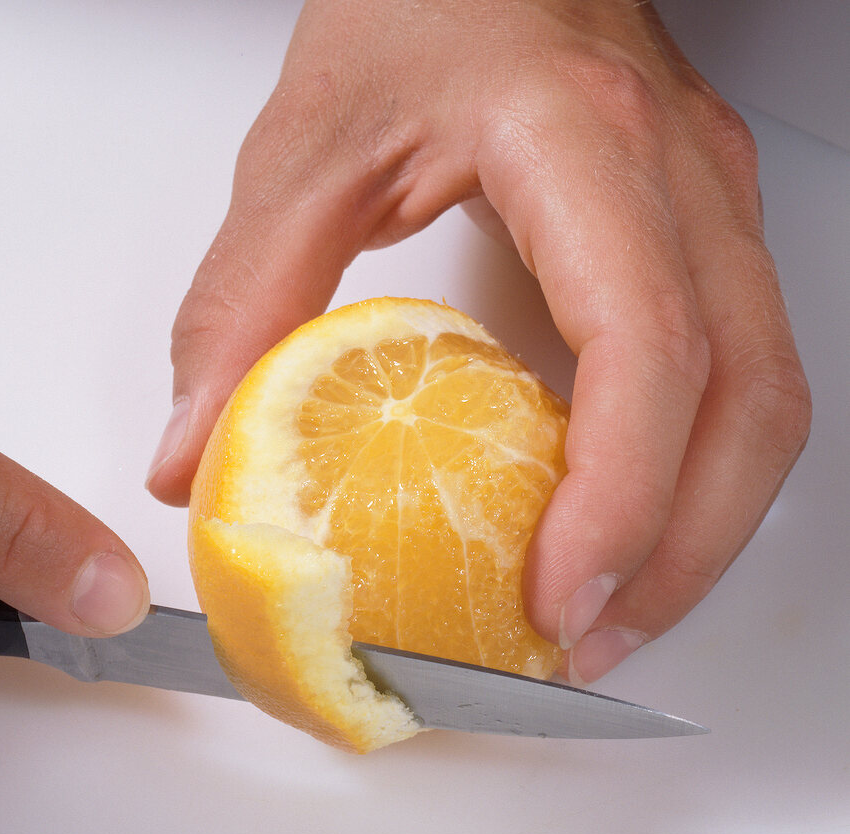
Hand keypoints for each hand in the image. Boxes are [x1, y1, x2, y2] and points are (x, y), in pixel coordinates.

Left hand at [146, 0, 810, 684]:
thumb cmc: (415, 1)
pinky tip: (619, 525)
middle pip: (746, 403)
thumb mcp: (305, 148)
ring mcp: (708, 205)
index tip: (556, 598)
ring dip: (700, 528)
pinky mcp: (698, 231)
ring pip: (764, 399)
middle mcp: (678, 178)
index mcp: (582, 145)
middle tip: (585, 642)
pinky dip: (690, 474)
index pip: (646, 351)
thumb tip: (195, 451)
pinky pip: (734, 375)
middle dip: (679, 552)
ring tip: (609, 610)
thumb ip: (243, 300)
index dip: (619, 500)